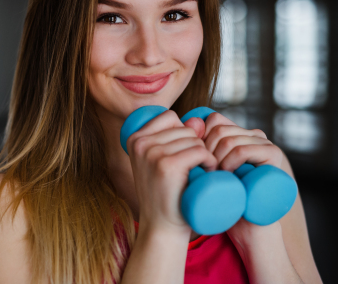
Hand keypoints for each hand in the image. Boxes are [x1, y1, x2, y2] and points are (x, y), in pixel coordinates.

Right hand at [125, 110, 217, 235]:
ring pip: (194, 139)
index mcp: (134, 139)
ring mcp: (152, 154)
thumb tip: (199, 120)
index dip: (184, 134)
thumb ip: (175, 138)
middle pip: (184, 129)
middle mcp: (140, 143)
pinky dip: (210, 162)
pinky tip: (206, 174)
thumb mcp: (160, 162)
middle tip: (194, 169)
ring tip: (198, 174)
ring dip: (205, 155)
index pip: (170, 117)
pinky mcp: (168, 166)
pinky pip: (200, 151)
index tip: (183, 155)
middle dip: (196, 146)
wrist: (161, 226)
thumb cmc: (165, 193)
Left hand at [196, 112, 284, 243]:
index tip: (197, 160)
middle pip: (219, 129)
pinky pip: (242, 150)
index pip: (214, 120)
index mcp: (239, 132)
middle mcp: (253, 134)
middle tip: (206, 172)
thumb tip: (188, 120)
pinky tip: (226, 175)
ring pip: (228, 139)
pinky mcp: (273, 155)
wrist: (245, 222)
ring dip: (217, 159)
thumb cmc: (222, 195)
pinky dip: (229, 162)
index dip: (200, 138)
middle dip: (206, 151)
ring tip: (215, 176)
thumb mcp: (205, 167)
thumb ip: (197, 145)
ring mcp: (265, 142)